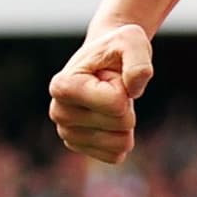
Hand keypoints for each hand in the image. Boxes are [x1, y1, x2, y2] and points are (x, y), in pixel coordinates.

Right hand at [49, 23, 154, 163]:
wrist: (106, 60)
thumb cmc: (117, 48)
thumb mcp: (132, 40)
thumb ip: (138, 60)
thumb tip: (134, 90)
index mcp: (62, 86)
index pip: (116, 103)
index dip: (124, 86)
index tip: (109, 75)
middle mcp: (58, 112)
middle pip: (121, 123)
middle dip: (127, 104)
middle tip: (112, 87)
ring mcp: (67, 133)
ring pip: (120, 143)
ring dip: (126, 121)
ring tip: (110, 100)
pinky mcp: (81, 147)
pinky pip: (116, 155)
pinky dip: (122, 137)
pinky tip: (109, 118)